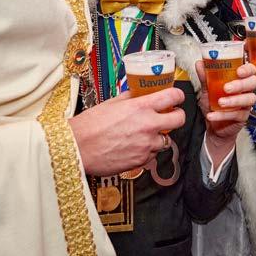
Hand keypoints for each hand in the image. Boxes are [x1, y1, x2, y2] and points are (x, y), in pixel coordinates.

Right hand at [69, 88, 184, 175]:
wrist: (76, 149)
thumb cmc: (89, 125)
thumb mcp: (112, 103)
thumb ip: (131, 98)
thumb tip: (140, 94)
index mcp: (141, 107)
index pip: (174, 96)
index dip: (177, 96)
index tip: (176, 98)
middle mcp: (148, 125)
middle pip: (179, 119)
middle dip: (176, 116)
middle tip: (169, 116)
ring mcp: (146, 145)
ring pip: (166, 140)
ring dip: (159, 137)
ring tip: (144, 135)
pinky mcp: (141, 161)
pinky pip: (153, 154)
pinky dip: (147, 151)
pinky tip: (134, 147)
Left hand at [196, 60, 255, 144]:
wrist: (212, 123)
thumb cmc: (213, 103)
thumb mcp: (207, 89)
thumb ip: (205, 76)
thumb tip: (200, 63)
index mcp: (239, 79)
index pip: (250, 70)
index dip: (248, 69)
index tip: (239, 71)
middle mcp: (245, 90)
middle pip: (253, 82)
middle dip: (241, 84)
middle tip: (226, 88)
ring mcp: (246, 104)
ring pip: (248, 99)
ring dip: (234, 100)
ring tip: (220, 102)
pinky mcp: (243, 117)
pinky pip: (237, 114)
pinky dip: (223, 115)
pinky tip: (212, 115)